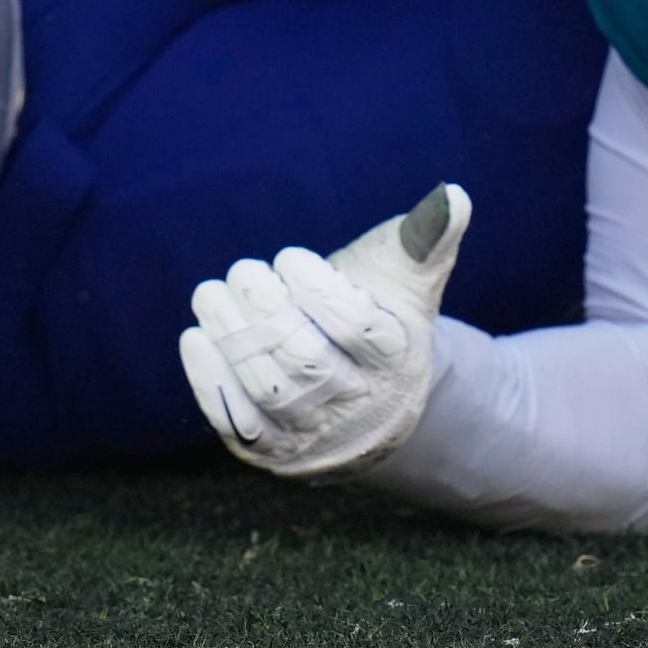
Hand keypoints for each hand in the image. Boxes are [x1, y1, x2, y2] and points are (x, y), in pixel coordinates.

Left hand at [179, 184, 469, 481]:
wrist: (362, 399)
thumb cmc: (378, 320)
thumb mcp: (404, 282)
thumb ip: (423, 239)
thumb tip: (452, 194)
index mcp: (399, 361)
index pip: (358, 329)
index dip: (317, 290)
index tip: (289, 257)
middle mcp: (361, 407)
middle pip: (309, 362)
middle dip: (268, 310)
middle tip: (244, 270)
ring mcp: (317, 435)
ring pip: (269, 391)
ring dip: (232, 337)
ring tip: (210, 293)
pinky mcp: (275, 452)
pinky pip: (239, 424)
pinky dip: (211, 381)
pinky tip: (195, 337)